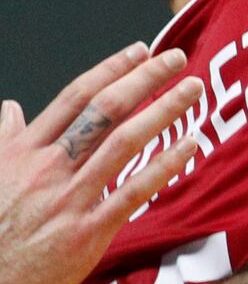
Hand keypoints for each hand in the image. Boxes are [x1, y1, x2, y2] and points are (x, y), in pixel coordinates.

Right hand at [0, 45, 203, 283]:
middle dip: (144, 79)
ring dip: (163, 111)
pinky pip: (133, 190)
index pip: (75, 96)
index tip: (140, 51)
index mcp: (24, 150)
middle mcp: (48, 167)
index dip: (111, 70)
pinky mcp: (86, 231)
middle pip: (104, 109)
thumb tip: (11, 109)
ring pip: (123, 142)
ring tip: (193, 91)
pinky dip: (164, 164)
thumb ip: (7, 140)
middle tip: (177, 58)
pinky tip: (190, 145)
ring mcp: (68, 197)